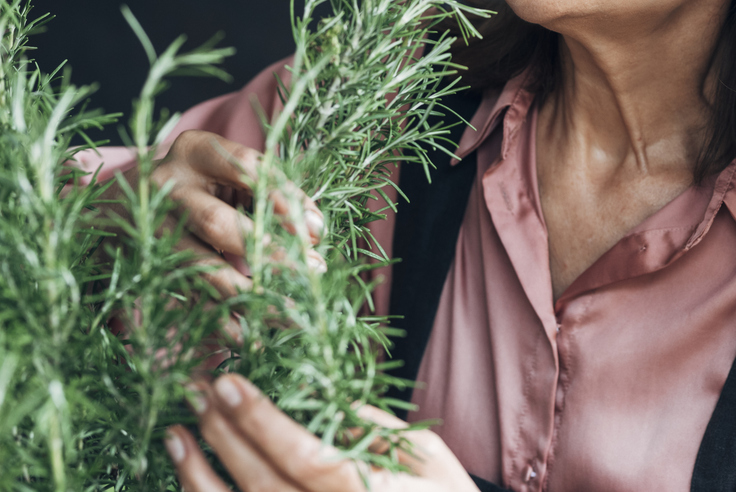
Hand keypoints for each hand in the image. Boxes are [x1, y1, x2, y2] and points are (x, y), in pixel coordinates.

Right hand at [97, 129, 325, 299]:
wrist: (123, 204)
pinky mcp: (143, 265)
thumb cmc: (204, 184)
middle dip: (269, 253)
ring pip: (201, 267)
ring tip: (292, 312)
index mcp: (195, 151)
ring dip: (250, 295)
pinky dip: (219, 320)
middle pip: (217, 223)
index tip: (316, 231)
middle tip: (311, 272)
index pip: (245, 168)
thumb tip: (314, 232)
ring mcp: (148, 229)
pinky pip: (185, 297)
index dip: (283, 201)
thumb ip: (273, 196)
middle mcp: (165, 187)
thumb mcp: (235, 176)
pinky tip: (249, 336)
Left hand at [165, 374, 478, 491]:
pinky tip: (191, 478)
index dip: (262, 421)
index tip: (230, 382)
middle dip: (225, 434)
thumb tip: (328, 399)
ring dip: (199, 475)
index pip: (307, 457)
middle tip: (198, 390)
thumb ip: (379, 430)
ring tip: (176, 434)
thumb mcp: (430, 458)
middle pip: (264, 484)